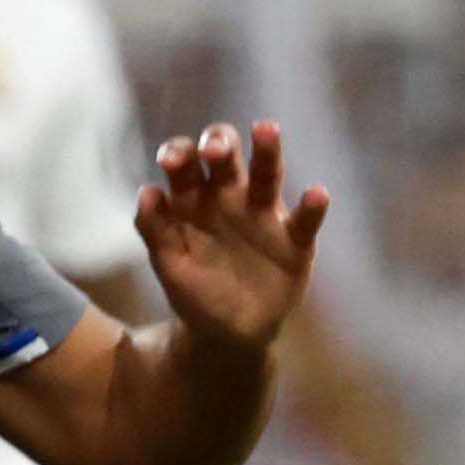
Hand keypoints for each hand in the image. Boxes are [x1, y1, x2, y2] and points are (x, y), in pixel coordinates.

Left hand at [135, 122, 329, 354]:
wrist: (228, 334)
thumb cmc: (195, 291)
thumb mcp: (170, 265)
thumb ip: (154, 230)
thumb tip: (148, 192)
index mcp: (195, 198)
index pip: (187, 161)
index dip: (179, 153)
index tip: (171, 161)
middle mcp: (230, 197)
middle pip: (227, 156)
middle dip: (219, 144)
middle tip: (213, 150)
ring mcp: (264, 215)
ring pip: (267, 174)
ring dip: (267, 151)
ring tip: (266, 130)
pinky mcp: (295, 241)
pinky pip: (305, 220)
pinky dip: (312, 207)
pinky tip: (316, 195)